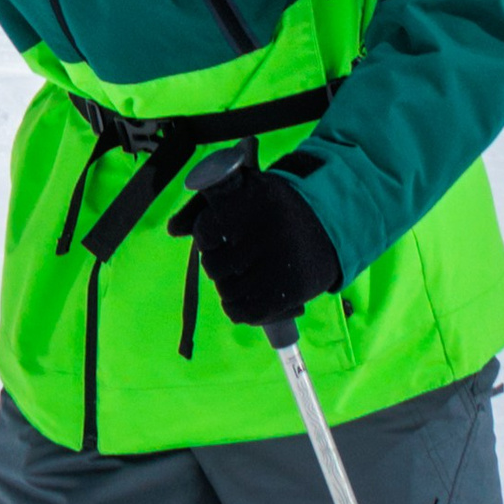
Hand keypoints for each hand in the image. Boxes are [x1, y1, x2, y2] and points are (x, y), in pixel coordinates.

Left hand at [168, 157, 343, 329]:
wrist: (330, 222)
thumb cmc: (275, 208)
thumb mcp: (244, 192)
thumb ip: (206, 205)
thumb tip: (172, 230)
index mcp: (253, 199)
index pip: (206, 229)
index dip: (205, 238)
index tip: (216, 238)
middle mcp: (267, 230)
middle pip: (215, 265)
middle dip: (217, 267)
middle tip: (230, 262)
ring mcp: (281, 261)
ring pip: (229, 290)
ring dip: (227, 290)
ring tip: (238, 280)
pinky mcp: (294, 288)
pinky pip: (249, 311)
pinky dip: (238, 310)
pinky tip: (241, 301)